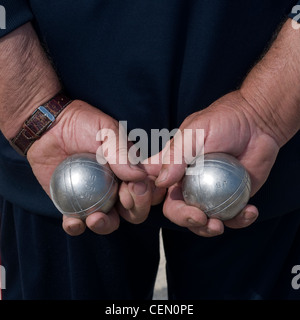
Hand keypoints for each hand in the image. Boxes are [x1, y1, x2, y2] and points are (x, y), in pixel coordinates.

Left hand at [27, 100, 165, 234]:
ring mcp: (96, 199)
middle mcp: (116, 189)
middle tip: (124, 200)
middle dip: (135, 211)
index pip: (147, 190)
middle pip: (134, 212)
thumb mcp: (107, 131)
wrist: (50, 127)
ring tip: (96, 218)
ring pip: (108, 222)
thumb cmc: (83, 124)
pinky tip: (72, 222)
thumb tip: (140, 176)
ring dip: (105, 225)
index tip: (136, 187)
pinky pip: (77, 223)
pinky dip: (76, 226)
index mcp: (129, 173)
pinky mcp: (73, 206)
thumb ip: (122, 152)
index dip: (146, 195)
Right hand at [151, 90, 279, 236]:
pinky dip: (239, 220)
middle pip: (175, 209)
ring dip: (207, 229)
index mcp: (172, 168)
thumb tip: (161, 182)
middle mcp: (186, 184)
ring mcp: (209, 194)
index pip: (151, 186)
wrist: (257, 123)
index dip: (142, 198)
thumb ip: (176, 155)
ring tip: (220, 224)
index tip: (151, 202)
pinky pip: (232, 217)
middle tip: (200, 217)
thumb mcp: (195, 132)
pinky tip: (249, 212)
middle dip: (184, 218)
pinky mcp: (231, 199)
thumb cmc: (222, 121)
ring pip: (201, 220)